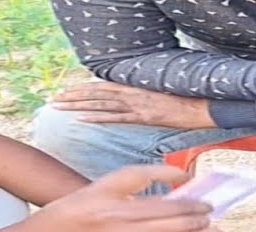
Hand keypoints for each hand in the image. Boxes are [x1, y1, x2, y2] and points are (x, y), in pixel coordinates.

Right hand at [11, 165, 218, 231]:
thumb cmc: (65, 215)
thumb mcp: (94, 190)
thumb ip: (127, 185)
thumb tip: (162, 185)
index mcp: (112, 202)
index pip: (153, 189)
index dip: (175, 182)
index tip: (188, 177)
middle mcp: (121, 224)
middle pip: (169, 216)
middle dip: (195, 213)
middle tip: (210, 207)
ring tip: (213, 229)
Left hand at [49, 81, 215, 128]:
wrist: (201, 106)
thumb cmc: (184, 104)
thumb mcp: (159, 99)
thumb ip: (142, 101)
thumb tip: (131, 106)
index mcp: (135, 88)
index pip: (103, 87)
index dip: (84, 89)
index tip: (67, 92)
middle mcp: (132, 93)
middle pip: (96, 93)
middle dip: (74, 96)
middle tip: (54, 100)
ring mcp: (137, 104)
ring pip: (101, 103)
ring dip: (78, 105)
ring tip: (59, 107)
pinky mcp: (143, 116)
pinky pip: (115, 117)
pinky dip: (97, 117)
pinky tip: (81, 119)